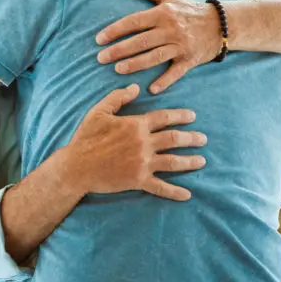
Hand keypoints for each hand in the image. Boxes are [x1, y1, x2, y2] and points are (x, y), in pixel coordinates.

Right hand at [64, 84, 206, 200]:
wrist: (77, 166)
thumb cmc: (86, 137)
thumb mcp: (99, 112)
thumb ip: (118, 97)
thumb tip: (136, 87)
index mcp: (135, 125)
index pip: (164, 117)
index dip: (180, 116)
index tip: (192, 116)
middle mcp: (143, 143)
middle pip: (174, 138)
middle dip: (191, 138)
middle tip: (203, 138)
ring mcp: (142, 163)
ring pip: (173, 161)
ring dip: (190, 161)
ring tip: (202, 160)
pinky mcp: (138, 180)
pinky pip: (161, 187)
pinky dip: (175, 192)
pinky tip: (187, 194)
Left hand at [95, 0, 222, 94]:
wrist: (221, 23)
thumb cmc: (189, 8)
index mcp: (163, 13)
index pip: (134, 22)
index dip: (115, 30)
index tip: (98, 39)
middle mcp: (171, 29)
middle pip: (141, 41)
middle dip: (119, 50)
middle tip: (100, 58)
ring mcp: (181, 46)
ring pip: (155, 57)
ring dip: (135, 64)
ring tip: (117, 69)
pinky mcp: (190, 60)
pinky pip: (176, 72)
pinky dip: (165, 81)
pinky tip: (151, 89)